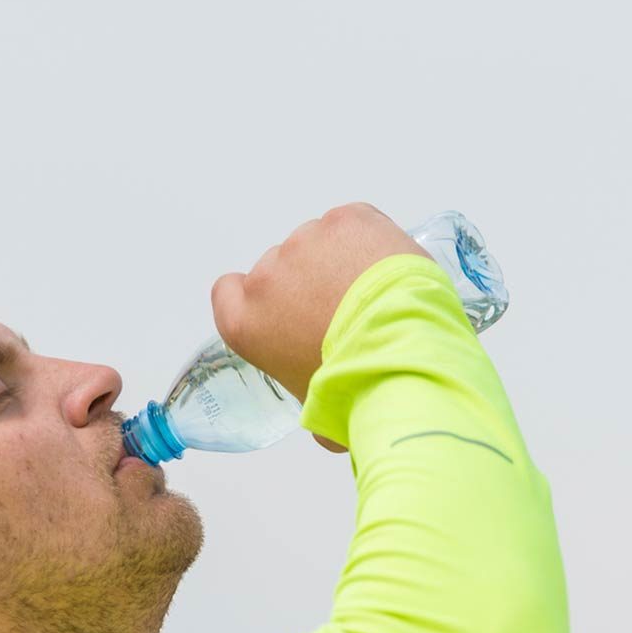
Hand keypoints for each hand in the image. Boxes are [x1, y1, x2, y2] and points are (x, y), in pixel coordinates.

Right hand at [211, 203, 429, 421]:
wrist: (403, 354)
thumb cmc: (358, 389)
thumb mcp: (317, 412)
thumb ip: (307, 396)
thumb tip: (326, 409)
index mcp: (245, 323)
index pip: (228, 293)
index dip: (259, 300)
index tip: (285, 312)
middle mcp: (268, 276)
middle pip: (281, 270)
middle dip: (311, 286)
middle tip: (350, 316)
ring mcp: (307, 241)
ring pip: (320, 245)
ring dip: (342, 263)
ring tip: (378, 297)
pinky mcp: (347, 219)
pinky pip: (354, 224)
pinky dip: (370, 240)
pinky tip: (388, 269)